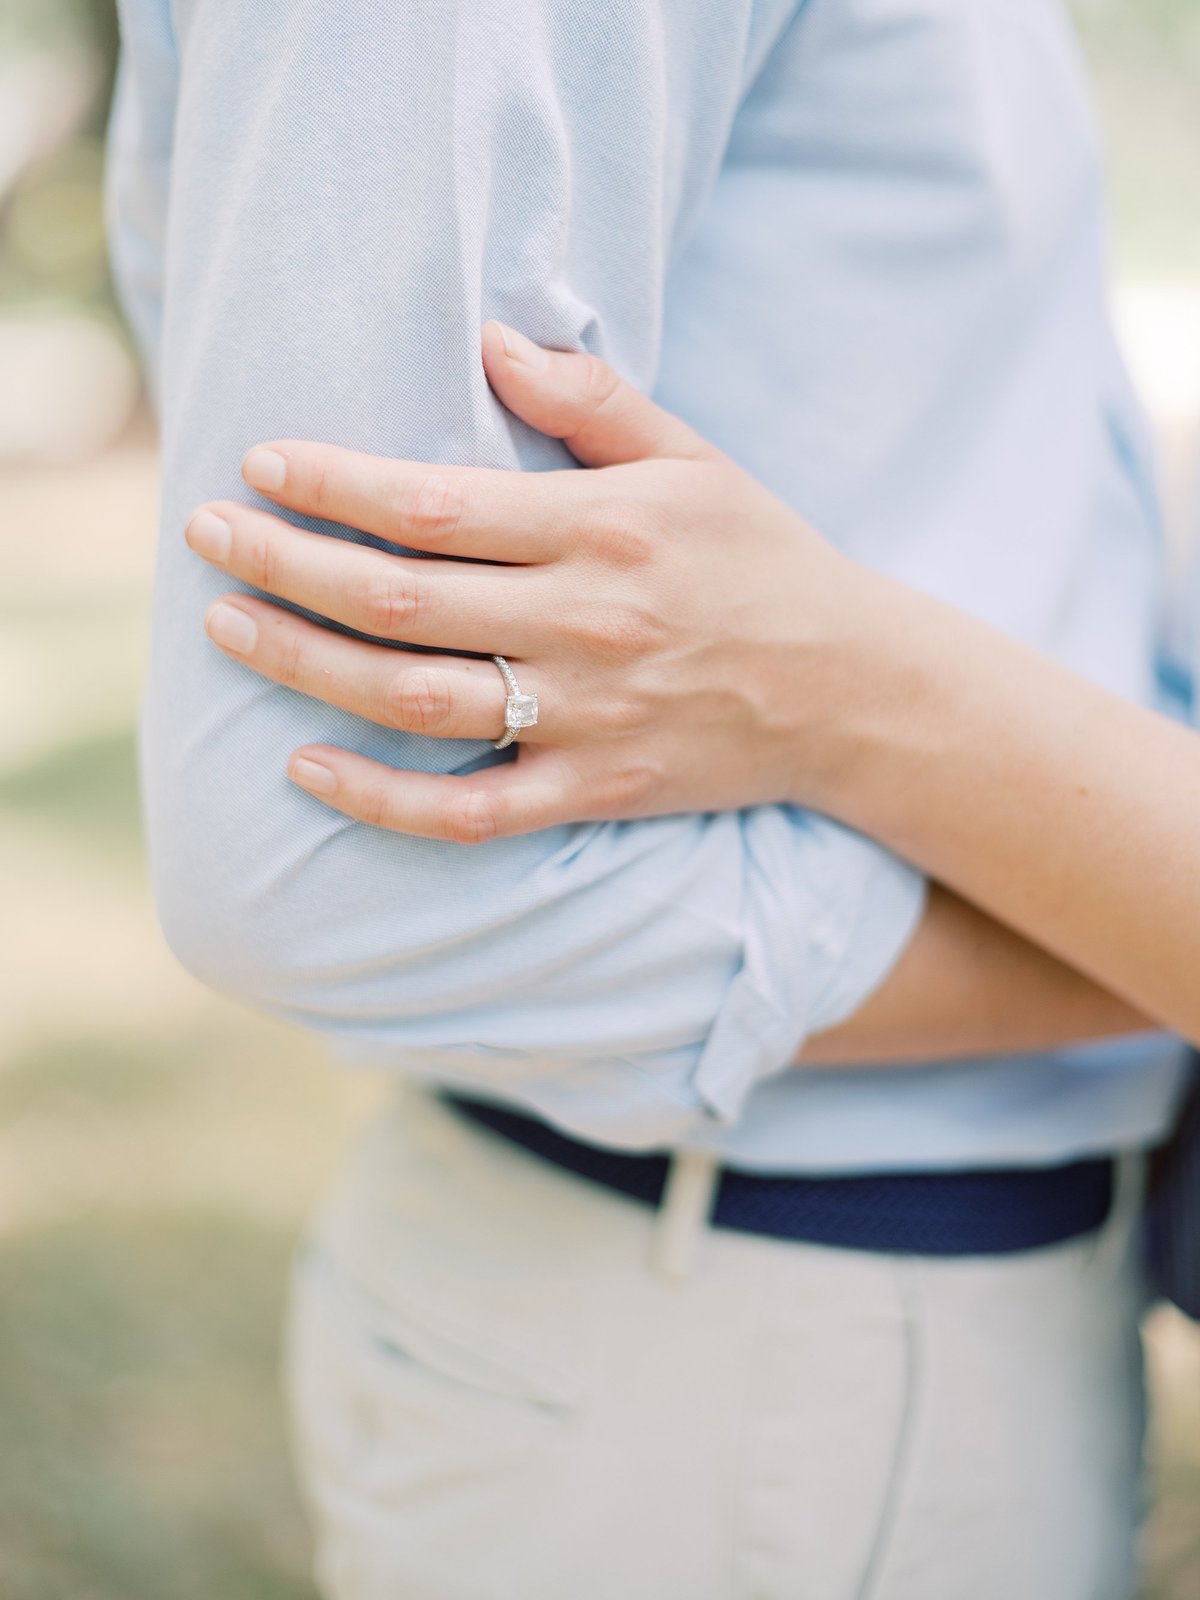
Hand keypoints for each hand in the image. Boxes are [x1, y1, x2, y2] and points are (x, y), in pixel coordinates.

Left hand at [185, 323, 864, 841]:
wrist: (851, 690)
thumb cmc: (762, 559)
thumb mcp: (696, 458)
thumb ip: (594, 401)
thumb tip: (490, 340)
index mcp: (603, 531)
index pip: (435, 504)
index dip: (333, 484)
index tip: (261, 464)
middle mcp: (585, 624)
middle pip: (400, 603)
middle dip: (286, 566)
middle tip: (207, 537)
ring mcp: (585, 719)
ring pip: (414, 701)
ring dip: (305, 667)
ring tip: (227, 630)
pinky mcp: (594, 791)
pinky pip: (469, 813)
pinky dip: (381, 799)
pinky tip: (305, 766)